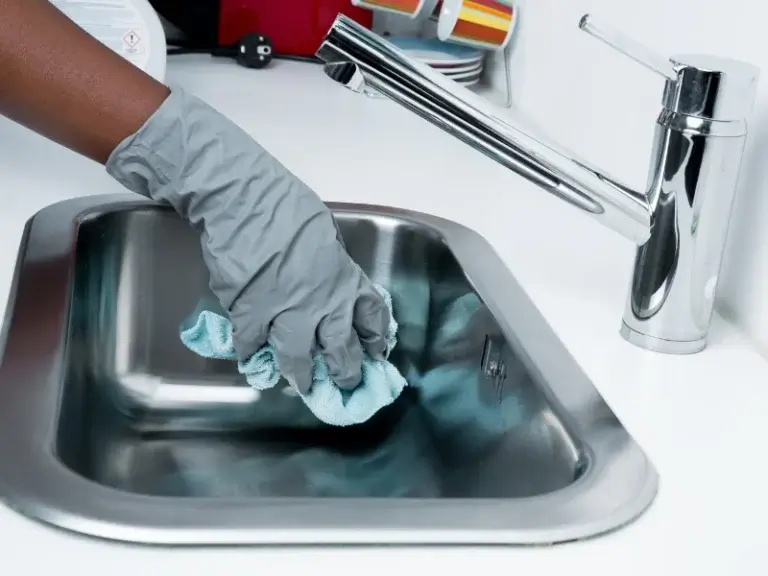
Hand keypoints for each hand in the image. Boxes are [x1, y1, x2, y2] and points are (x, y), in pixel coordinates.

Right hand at [106, 87, 389, 393]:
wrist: (243, 200)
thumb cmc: (286, 207)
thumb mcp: (326, 235)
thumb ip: (331, 265)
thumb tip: (328, 280)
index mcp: (343, 279)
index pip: (370, 317)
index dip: (374, 339)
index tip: (375, 352)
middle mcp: (321, 304)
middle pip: (340, 351)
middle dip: (345, 373)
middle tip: (345, 384)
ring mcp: (285, 313)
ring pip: (298, 360)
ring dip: (301, 376)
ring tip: (302, 385)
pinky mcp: (250, 315)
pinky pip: (253, 346)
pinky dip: (253, 356)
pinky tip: (253, 362)